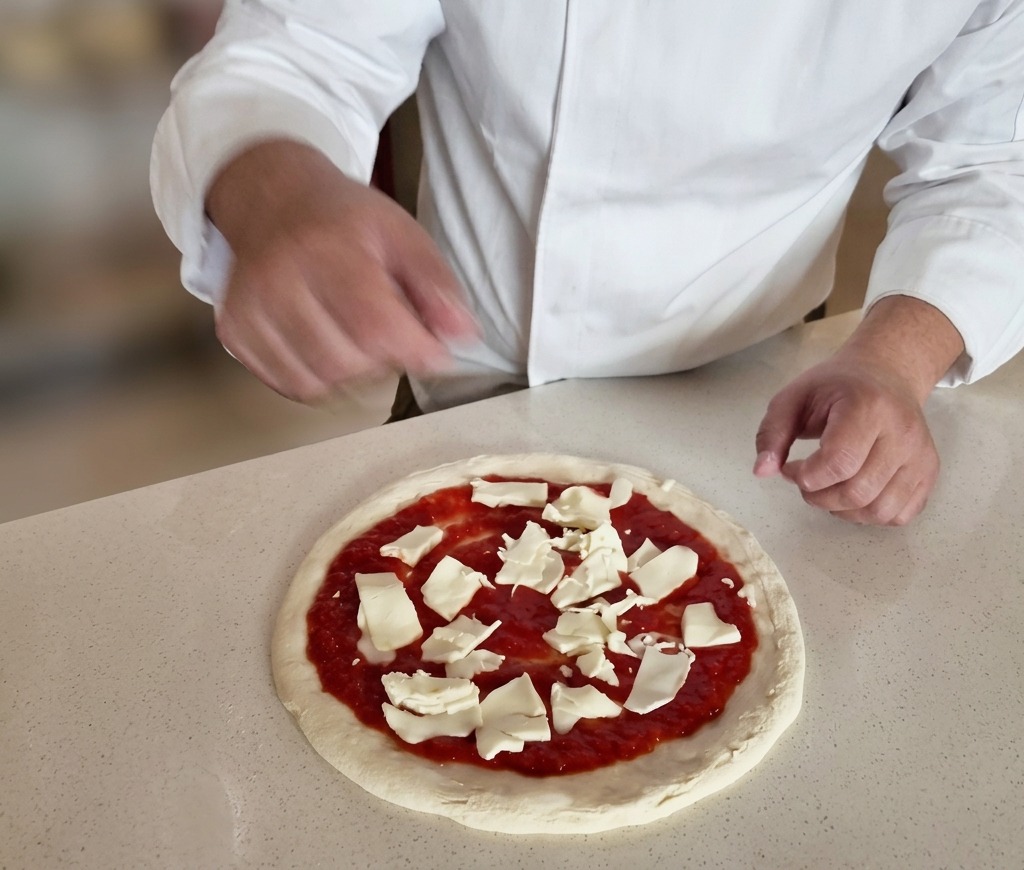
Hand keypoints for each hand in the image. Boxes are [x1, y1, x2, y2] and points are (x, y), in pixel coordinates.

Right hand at [206, 140, 477, 403]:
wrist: (272, 199)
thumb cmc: (344, 221)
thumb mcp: (403, 235)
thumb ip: (438, 286)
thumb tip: (464, 337)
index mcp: (328, 247)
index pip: (376, 325)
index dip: (414, 352)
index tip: (435, 356)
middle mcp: (279, 278)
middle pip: (347, 361)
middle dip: (383, 360)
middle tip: (390, 334)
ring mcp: (250, 308)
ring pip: (317, 380)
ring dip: (352, 373)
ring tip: (358, 337)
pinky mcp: (234, 331)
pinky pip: (288, 384)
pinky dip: (318, 378)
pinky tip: (325, 344)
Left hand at [753, 358, 938, 524]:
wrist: (886, 374)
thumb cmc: (836, 387)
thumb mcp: (793, 397)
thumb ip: (772, 433)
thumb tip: (762, 471)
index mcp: (868, 407)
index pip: (839, 462)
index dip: (806, 476)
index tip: (791, 467)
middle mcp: (903, 433)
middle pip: (858, 492)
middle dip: (819, 497)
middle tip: (806, 480)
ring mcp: (921, 455)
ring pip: (880, 510)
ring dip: (843, 510)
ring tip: (828, 488)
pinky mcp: (929, 473)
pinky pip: (900, 514)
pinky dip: (870, 515)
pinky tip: (854, 494)